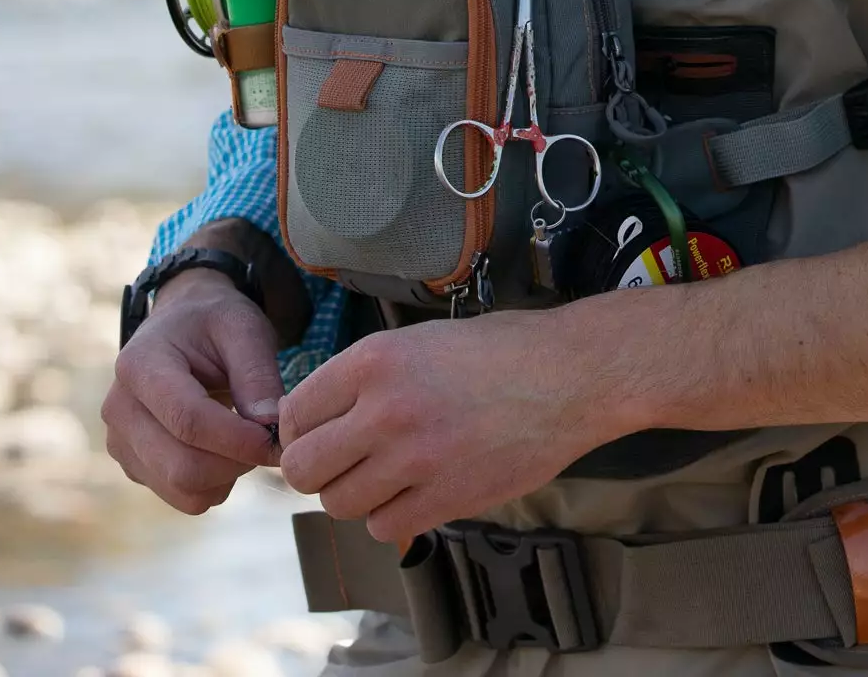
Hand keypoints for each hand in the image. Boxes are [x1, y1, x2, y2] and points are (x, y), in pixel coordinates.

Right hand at [102, 271, 282, 513]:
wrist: (181, 324)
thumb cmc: (214, 322)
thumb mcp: (244, 327)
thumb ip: (258, 374)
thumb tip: (271, 427)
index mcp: (140, 365)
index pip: (188, 421)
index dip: (238, 439)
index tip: (277, 439)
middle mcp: (119, 409)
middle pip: (181, 467)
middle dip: (237, 462)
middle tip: (269, 439)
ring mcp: (121, 443)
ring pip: (182, 490)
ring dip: (228, 476)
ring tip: (246, 438)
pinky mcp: (134, 466)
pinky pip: (180, 496)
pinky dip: (214, 483)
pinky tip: (225, 449)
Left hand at [278, 312, 617, 544]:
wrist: (573, 375)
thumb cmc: (506, 350)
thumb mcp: (424, 339)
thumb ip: (369, 376)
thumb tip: (321, 416)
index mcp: (376, 360)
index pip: (295, 412)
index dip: (300, 428)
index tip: (318, 433)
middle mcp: (385, 410)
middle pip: (303, 468)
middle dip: (316, 469)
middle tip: (344, 461)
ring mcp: (414, 460)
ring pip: (339, 504)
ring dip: (357, 494)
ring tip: (388, 475)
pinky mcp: (444, 499)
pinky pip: (384, 527)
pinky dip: (394, 516)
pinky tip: (418, 491)